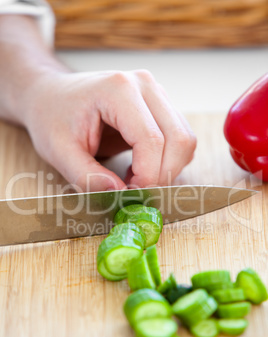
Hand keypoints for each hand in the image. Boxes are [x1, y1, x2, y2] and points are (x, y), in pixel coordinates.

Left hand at [25, 69, 195, 191]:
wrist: (52, 96)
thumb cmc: (52, 117)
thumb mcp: (59, 150)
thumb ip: (87, 176)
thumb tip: (119, 194)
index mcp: (119, 89)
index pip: (151, 140)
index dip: (147, 176)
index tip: (130, 195)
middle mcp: (145, 86)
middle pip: (179, 139)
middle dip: (162, 175)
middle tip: (137, 193)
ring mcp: (156, 94)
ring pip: (185, 140)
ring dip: (167, 169)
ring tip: (134, 179)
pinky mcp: (160, 106)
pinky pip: (180, 139)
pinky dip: (168, 161)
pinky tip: (140, 168)